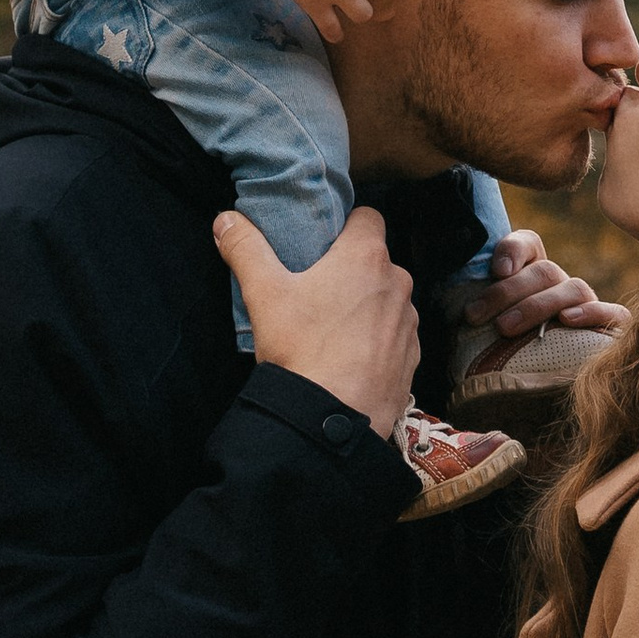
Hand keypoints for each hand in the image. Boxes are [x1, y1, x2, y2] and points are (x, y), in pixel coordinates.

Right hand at [219, 204, 418, 436]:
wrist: (332, 420)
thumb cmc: (301, 349)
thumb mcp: (264, 294)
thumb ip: (245, 249)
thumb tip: (226, 219)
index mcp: (366, 257)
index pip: (368, 217)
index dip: (346, 225)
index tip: (323, 243)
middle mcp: (397, 283)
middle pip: (376, 261)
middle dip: (351, 269)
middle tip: (317, 289)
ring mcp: (409, 322)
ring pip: (387, 299)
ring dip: (367, 306)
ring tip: (332, 328)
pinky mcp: (412, 357)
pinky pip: (395, 336)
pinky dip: (377, 340)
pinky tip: (350, 357)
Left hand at [476, 227, 628, 346]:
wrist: (535, 392)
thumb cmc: (503, 357)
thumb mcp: (485, 331)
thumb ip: (479, 313)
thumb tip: (461, 311)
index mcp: (531, 275)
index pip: (529, 244)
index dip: (513, 250)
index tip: (496, 269)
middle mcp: (561, 285)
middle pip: (544, 271)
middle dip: (506, 292)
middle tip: (475, 315)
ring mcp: (587, 305)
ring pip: (572, 288)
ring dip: (536, 306)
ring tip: (505, 328)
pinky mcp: (610, 328)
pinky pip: (613, 314)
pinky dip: (592, 313)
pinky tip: (567, 321)